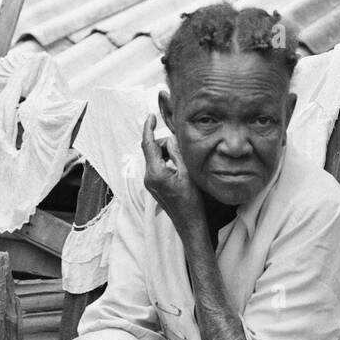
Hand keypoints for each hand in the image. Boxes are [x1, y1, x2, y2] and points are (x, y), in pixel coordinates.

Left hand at [141, 114, 205, 234]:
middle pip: (153, 150)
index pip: (148, 145)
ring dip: (167, 152)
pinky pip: (157, 166)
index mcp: (155, 173)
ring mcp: (149, 183)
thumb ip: (177, 153)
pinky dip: (166, 161)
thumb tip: (171, 138)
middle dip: (165, 143)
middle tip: (182, 145)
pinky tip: (179, 166)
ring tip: (183, 159)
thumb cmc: (191, 200)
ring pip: (155, 158)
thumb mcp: (187, 173)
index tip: (151, 116)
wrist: (189, 223)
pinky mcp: (154, 186)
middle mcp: (148, 177)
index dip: (148, 128)